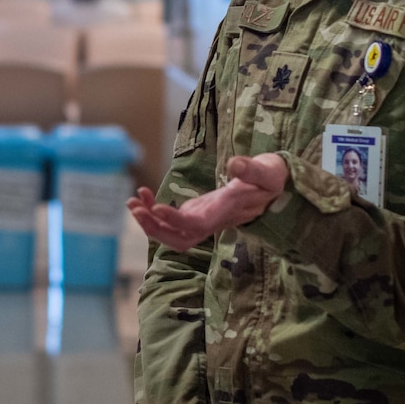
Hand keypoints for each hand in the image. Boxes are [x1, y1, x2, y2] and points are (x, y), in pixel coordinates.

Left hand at [129, 154, 289, 248]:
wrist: (272, 186)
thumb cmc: (270, 178)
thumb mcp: (268, 171)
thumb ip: (253, 169)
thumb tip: (235, 164)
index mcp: (226, 212)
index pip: (196, 225)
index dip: (175, 220)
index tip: (155, 208)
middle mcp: (211, 221)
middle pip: (179, 239)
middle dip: (155, 229)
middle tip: (135, 209)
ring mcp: (202, 219)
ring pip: (172, 233)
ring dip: (149, 222)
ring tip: (132, 202)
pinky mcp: (196, 212)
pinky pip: (171, 219)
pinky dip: (153, 209)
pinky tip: (142, 193)